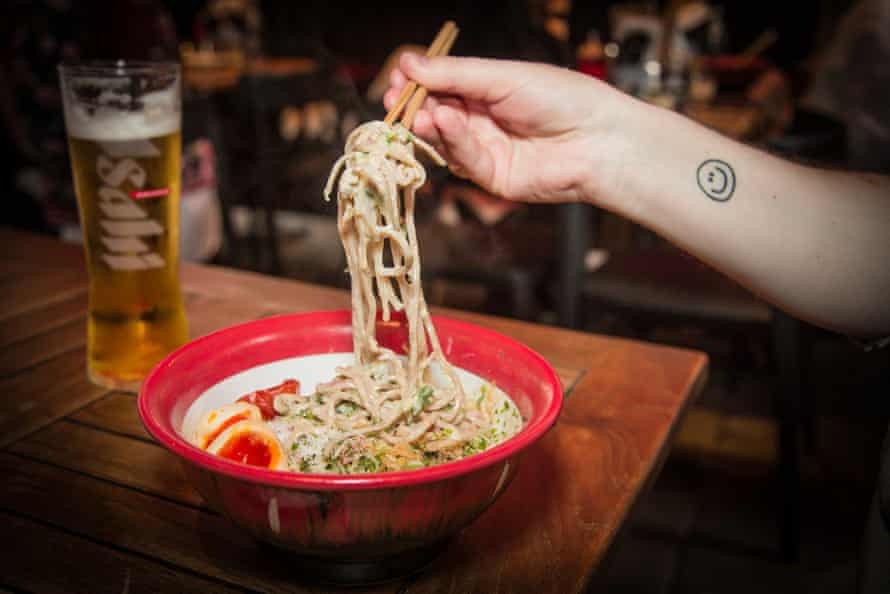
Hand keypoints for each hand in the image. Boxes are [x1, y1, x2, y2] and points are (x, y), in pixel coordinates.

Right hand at [384, 54, 628, 202]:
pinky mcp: (491, 177)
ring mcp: (486, 150)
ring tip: (422, 112)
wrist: (597, 140)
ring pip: (444, 139)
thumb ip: (455, 74)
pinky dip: (451, 141)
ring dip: (430, 124)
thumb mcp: (502, 76)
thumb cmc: (561, 99)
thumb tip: (410, 62)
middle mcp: (484, 120)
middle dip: (415, 106)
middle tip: (396, 98)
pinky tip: (446, 123)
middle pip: (436, 114)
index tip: (399, 76)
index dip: (419, 82)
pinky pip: (462, 159)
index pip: (442, 85)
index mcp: (488, 91)